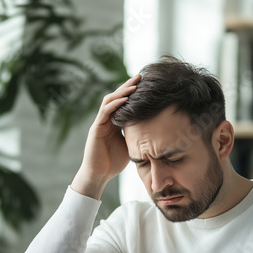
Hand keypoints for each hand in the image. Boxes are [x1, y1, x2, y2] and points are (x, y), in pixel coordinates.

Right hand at [71, 75, 140, 198]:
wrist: (99, 175)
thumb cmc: (114, 163)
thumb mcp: (131, 146)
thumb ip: (138, 137)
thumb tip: (156, 133)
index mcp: (115, 123)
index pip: (124, 103)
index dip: (133, 93)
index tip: (146, 84)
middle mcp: (107, 120)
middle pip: (117, 97)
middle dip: (128, 86)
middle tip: (140, 76)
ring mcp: (100, 123)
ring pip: (110, 101)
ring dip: (122, 92)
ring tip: (134, 84)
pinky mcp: (96, 129)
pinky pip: (105, 112)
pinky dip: (115, 105)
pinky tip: (124, 99)